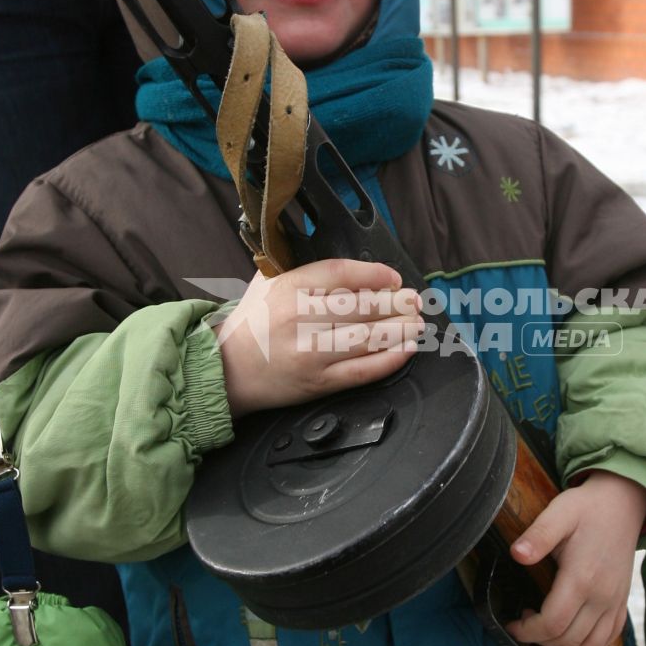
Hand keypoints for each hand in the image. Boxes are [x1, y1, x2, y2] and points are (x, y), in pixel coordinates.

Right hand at [215, 258, 424, 416]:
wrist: (228, 369)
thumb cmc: (254, 322)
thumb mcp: (268, 281)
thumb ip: (302, 268)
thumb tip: (350, 263)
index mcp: (289, 287)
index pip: (341, 273)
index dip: (375, 274)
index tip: (394, 277)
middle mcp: (301, 318)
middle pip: (362, 306)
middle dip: (397, 302)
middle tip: (415, 300)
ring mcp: (310, 352)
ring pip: (368, 337)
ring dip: (401, 329)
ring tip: (417, 323)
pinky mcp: (318, 382)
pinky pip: (362, 370)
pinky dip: (389, 360)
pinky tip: (407, 349)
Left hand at [506, 472, 645, 645]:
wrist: (624, 502)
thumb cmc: (588, 508)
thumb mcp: (559, 513)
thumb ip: (538, 535)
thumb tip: (516, 554)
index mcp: (582, 577)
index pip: (553, 622)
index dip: (528, 631)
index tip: (512, 624)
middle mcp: (602, 595)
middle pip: (569, 639)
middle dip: (540, 642)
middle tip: (522, 628)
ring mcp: (615, 600)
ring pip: (591, 645)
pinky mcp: (621, 600)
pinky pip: (610, 636)